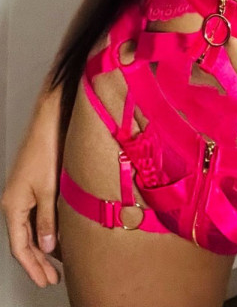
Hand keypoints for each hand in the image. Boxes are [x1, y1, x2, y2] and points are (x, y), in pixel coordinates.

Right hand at [1, 88, 62, 287]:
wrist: (50, 119)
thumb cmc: (46, 148)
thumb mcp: (49, 189)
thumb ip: (48, 220)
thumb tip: (47, 247)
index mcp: (13, 205)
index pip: (20, 246)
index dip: (32, 266)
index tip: (45, 280)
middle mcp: (15, 201)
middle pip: (25, 240)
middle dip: (38, 261)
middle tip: (52, 279)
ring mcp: (24, 193)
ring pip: (32, 228)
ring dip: (44, 246)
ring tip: (59, 263)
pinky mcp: (35, 185)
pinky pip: (38, 215)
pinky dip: (48, 229)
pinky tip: (60, 236)